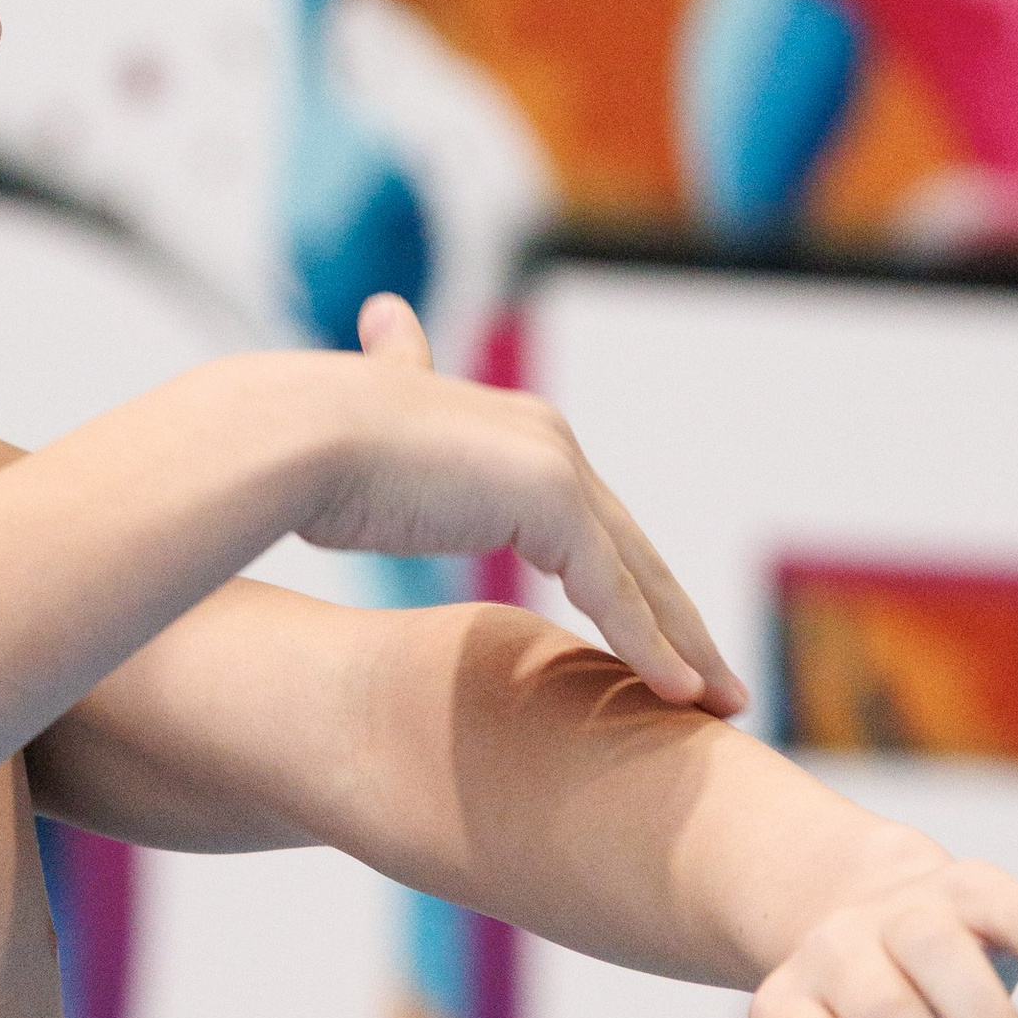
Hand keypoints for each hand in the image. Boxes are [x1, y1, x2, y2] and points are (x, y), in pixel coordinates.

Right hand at [293, 296, 747, 713]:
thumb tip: (384, 313)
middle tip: (719, 685)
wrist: (297, 435)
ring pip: (639, 577)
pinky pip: (612, 592)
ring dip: (685, 648)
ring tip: (720, 705)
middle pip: (633, 553)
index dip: (631, 588)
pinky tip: (679, 695)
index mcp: (517, 435)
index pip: (594, 526)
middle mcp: (550, 442)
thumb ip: (399, 394)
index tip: (661, 644)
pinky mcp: (550, 502)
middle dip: (679, 623)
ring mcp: (556, 468)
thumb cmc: (315, 451)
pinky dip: (650, 647)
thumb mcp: (372, 433)